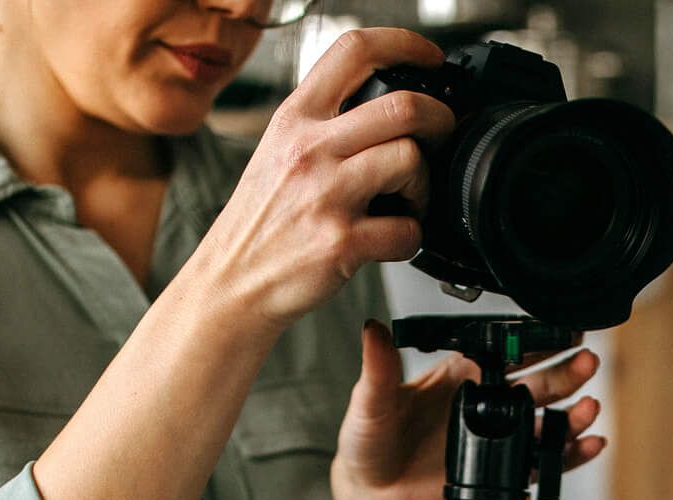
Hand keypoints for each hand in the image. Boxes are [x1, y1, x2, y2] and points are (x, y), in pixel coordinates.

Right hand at [198, 29, 455, 332]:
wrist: (231, 281)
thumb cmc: (260, 221)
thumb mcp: (277, 150)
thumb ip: (322, 123)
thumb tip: (383, 107)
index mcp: (295, 118)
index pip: (353, 50)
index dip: (405, 44)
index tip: (431, 59)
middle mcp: (309, 149)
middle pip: (402, 106)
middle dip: (440, 120)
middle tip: (441, 137)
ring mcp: (325, 195)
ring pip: (410, 161)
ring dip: (425, 184)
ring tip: (410, 199)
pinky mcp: (341, 243)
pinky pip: (407, 231)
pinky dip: (411, 238)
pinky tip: (392, 238)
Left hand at [331, 321, 606, 499]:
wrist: (373, 498)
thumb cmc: (369, 447)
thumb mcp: (370, 404)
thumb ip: (379, 369)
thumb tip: (373, 331)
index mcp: (461, 377)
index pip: (506, 352)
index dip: (536, 341)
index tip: (561, 331)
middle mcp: (486, 405)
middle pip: (538, 384)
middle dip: (567, 373)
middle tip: (587, 363)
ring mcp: (498, 440)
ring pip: (547, 423)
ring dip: (573, 414)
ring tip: (588, 408)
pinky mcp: (504, 473)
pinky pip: (545, 462)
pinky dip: (571, 455)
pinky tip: (588, 445)